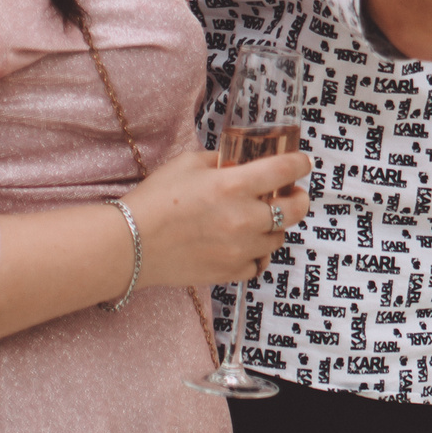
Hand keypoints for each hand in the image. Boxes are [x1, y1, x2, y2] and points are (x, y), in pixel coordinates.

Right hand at [124, 144, 314, 288]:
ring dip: (274, 227)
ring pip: (277, 238)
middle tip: (292, 194)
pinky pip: (258, 265)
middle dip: (298, 198)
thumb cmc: (155, 199)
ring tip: (260, 220)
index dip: (300, 164)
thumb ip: (221, 160)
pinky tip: (245, 246)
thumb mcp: (188, 163)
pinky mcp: (229, 272)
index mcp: (234, 185)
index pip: (285, 170)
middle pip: (294, 209)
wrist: (129, 244)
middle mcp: (243, 218)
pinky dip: (256, 255)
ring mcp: (239, 249)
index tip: (302, 163)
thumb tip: (240, 162)